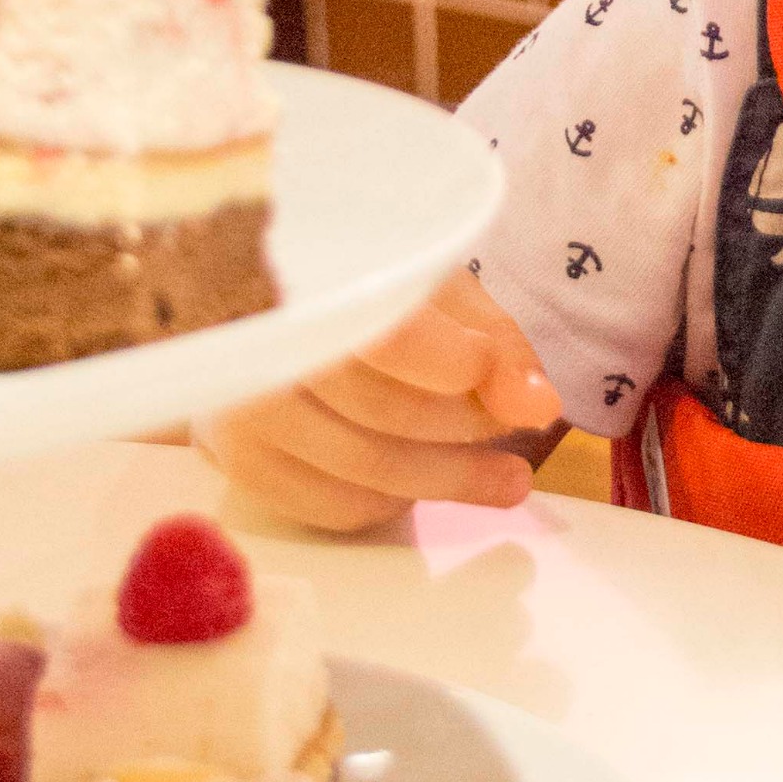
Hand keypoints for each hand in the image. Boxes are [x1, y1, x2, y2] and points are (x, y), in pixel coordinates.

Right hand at [199, 269, 563, 534]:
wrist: (274, 312)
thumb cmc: (369, 290)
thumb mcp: (439, 292)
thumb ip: (494, 343)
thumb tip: (538, 406)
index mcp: (314, 274)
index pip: (391, 337)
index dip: (459, 367)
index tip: (498, 375)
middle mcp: (264, 342)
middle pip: (385, 411)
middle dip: (468, 425)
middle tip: (512, 426)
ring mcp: (244, 408)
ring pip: (368, 468)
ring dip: (452, 477)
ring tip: (506, 476)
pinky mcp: (245, 464)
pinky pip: (339, 507)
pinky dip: (397, 500)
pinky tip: (426, 479)